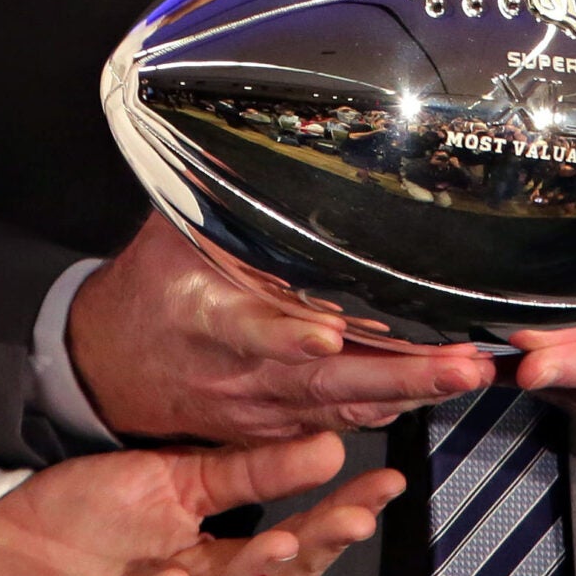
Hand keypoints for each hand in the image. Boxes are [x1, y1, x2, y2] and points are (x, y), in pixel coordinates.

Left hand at [0, 433, 402, 575]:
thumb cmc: (78, 523)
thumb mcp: (173, 481)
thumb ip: (246, 472)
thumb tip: (320, 444)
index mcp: (217, 565)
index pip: (294, 552)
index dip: (337, 522)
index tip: (381, 488)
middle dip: (315, 555)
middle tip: (351, 517)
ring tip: (283, 540)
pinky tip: (180, 573)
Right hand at [69, 213, 490, 441]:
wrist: (108, 367)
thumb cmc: (146, 293)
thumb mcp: (170, 234)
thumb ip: (219, 203)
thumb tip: (259, 146)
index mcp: (204, 317)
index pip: (248, 329)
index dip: (288, 335)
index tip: (327, 332)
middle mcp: (239, 375)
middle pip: (324, 381)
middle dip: (398, 375)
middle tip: (458, 361)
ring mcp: (262, 410)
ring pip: (344, 407)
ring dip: (411, 393)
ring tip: (468, 371)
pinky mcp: (277, 429)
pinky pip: (341, 420)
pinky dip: (389, 407)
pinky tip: (437, 390)